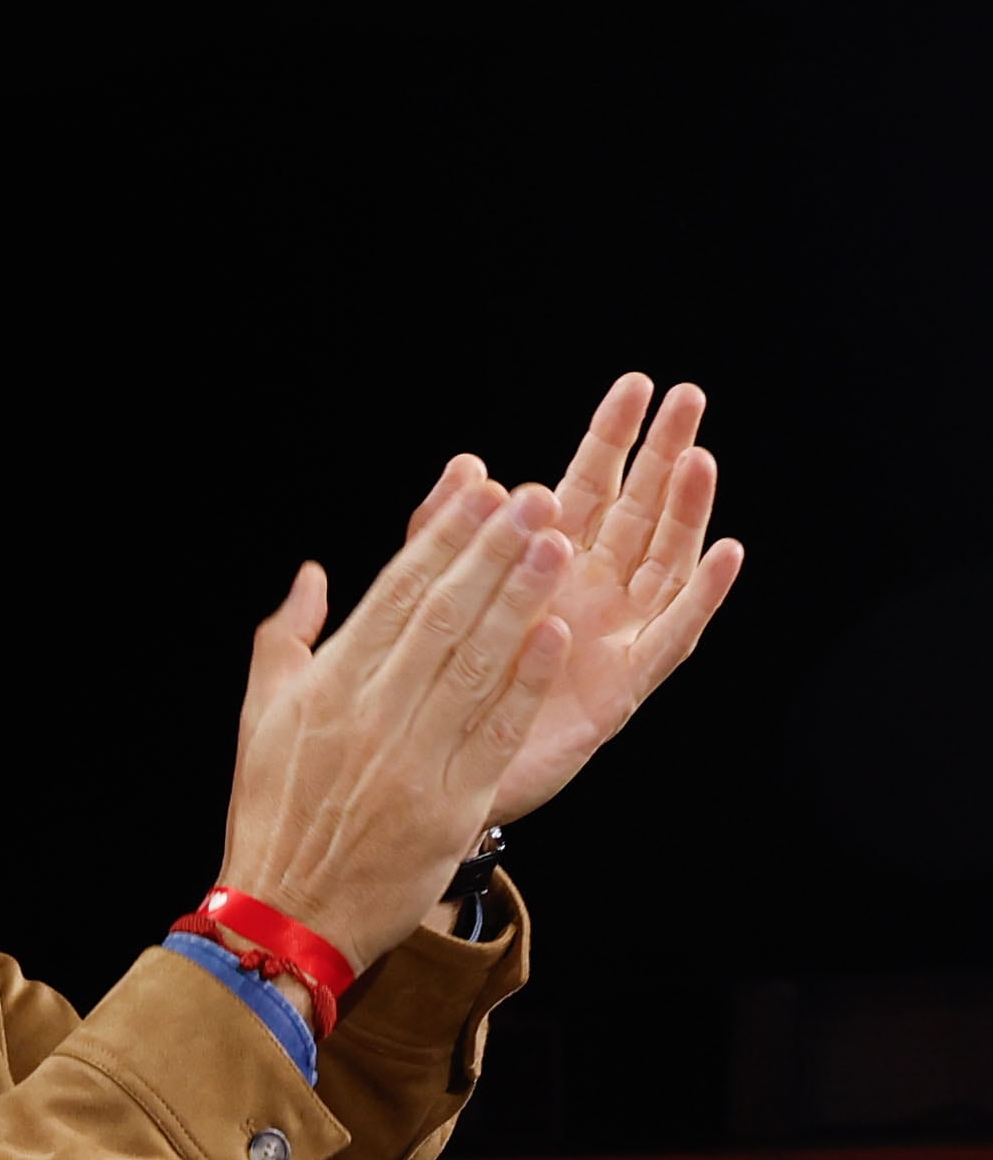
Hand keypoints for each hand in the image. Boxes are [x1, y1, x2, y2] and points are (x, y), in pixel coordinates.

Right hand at [218, 468, 577, 971]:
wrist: (288, 912)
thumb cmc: (274, 812)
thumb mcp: (259, 719)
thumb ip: (285, 640)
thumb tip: (313, 574)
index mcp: (325, 688)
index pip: (392, 595)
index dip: (440, 540)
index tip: (479, 492)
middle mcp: (369, 715)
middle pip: (442, 617)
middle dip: (493, 552)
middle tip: (536, 499)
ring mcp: (412, 760)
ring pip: (476, 664)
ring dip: (521, 601)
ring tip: (559, 547)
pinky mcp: (451, 805)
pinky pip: (495, 732)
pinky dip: (525, 683)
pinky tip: (555, 637)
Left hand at [480, 376, 741, 823]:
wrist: (434, 773)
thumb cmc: (444, 684)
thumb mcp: (436, 598)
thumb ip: (448, 533)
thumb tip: (469, 464)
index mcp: (546, 567)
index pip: (587, 486)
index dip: (611, 438)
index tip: (635, 386)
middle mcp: (591, 594)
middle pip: (639, 512)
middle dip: (663, 455)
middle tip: (688, 398)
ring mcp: (615, 636)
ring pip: (663, 562)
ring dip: (686, 512)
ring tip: (700, 460)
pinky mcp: (625, 685)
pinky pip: (673, 635)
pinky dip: (701, 595)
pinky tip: (724, 554)